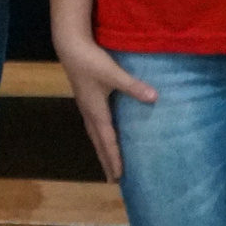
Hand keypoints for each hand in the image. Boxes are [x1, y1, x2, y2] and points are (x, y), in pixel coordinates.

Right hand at [56, 38, 156, 181]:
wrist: (69, 46)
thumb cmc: (90, 61)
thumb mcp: (113, 73)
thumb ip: (133, 86)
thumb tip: (155, 98)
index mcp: (96, 111)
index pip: (107, 140)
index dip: (114, 158)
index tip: (118, 177)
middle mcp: (89, 112)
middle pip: (98, 142)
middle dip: (105, 160)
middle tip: (112, 179)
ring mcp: (86, 105)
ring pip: (94, 134)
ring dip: (101, 149)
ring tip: (108, 162)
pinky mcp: (86, 98)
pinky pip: (93, 125)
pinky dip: (99, 136)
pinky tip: (104, 134)